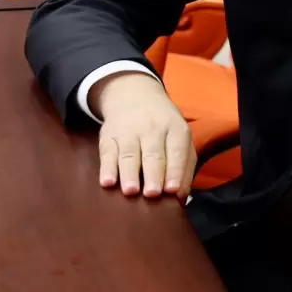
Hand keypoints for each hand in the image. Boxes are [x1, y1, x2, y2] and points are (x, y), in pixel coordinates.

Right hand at [91, 72, 195, 200]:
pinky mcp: (109, 135)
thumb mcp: (180, 137)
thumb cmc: (163, 126)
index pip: (176, 151)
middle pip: (153, 154)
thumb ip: (184, 167)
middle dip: (153, 174)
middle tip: (152, 193)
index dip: (174, 170)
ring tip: (130, 191)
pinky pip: (107, 152)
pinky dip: (107, 168)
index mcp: (175, 129)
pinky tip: (107, 182)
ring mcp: (129, 131)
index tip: (172, 190)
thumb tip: (180, 197)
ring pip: (129, 154)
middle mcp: (152, 128)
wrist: (134, 94)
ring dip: (129, 173)